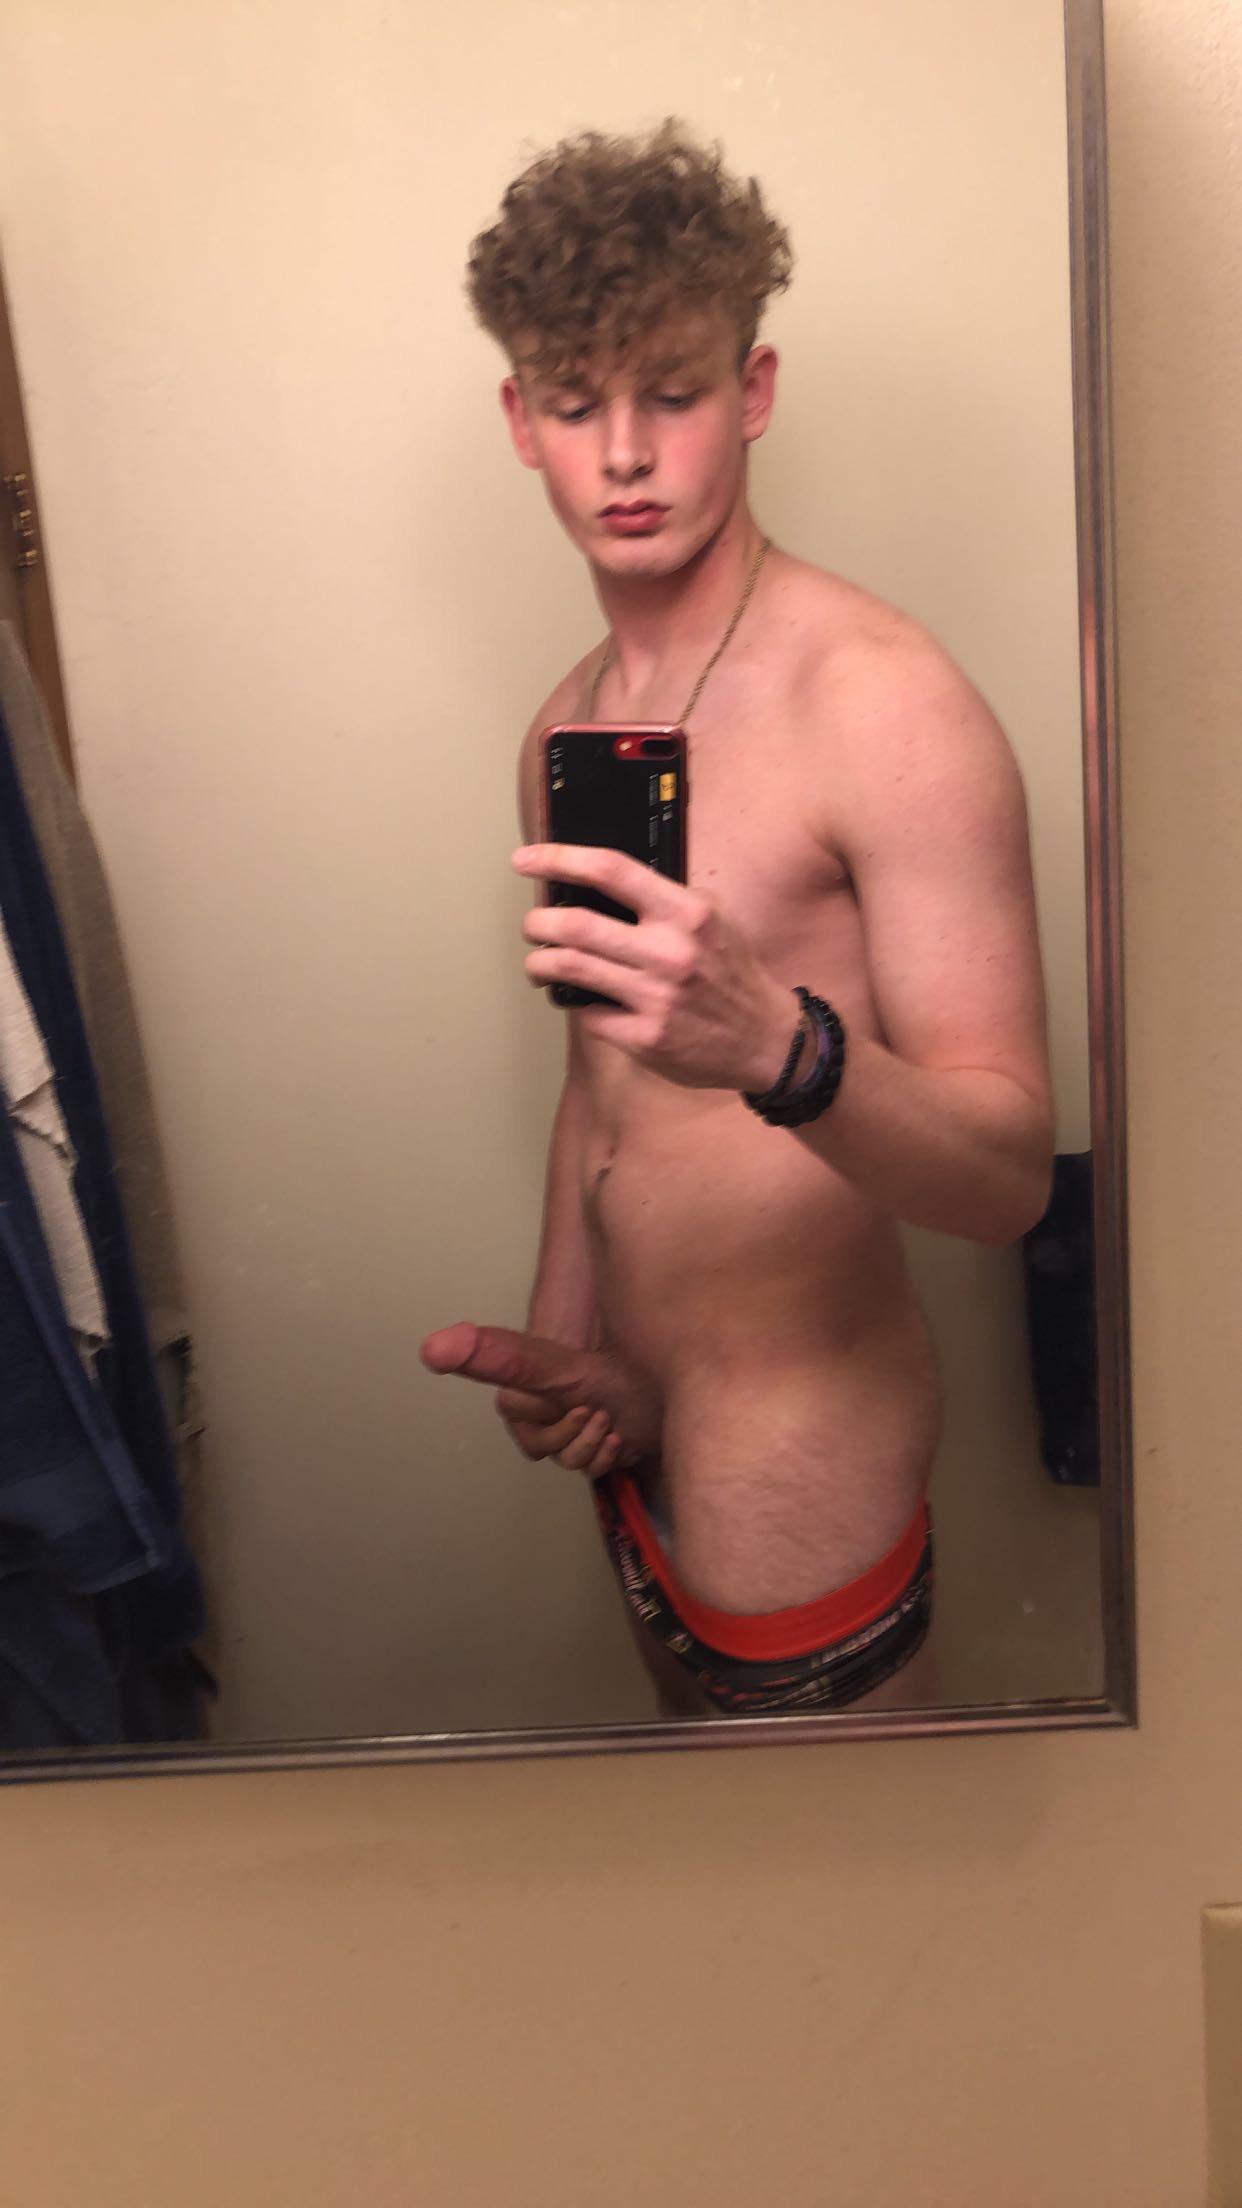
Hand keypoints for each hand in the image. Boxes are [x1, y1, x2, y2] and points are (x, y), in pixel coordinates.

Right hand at [420, 1321, 658, 1477]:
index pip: (519, 1418)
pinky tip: (621, 1440)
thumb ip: (501, 1357)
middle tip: (597, 1410)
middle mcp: (540, 1412)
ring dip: (594, 1445)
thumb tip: (430, 1347)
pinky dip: (608, 1458)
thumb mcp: (557, 1367)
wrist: (677, 1385)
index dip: (547, 1413)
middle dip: (574, 1432)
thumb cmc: (617, 1372)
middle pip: (544, 1447)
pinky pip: (589, 1471)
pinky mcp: (596, 1447)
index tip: (571, 1398)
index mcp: (522, 1389)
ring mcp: (569, 1430)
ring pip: (568, 1462)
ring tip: (613, 1422)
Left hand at [514, 843, 797, 1092]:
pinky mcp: (645, 1037)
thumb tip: (596, 883)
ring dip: (539, 963)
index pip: (611, 871)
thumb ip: (662, 899)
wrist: (763, 1037)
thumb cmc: (731, 973)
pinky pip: (588, 1012)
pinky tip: (579, 998)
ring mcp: (655, 997)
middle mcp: (669, 952)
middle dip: (537, 923)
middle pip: (575, 925)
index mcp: (686, 913)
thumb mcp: (711, 918)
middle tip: (532, 925)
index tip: (526, 859)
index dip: (559, 860)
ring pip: (569, 968)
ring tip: (538, 962)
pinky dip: (574, 1002)